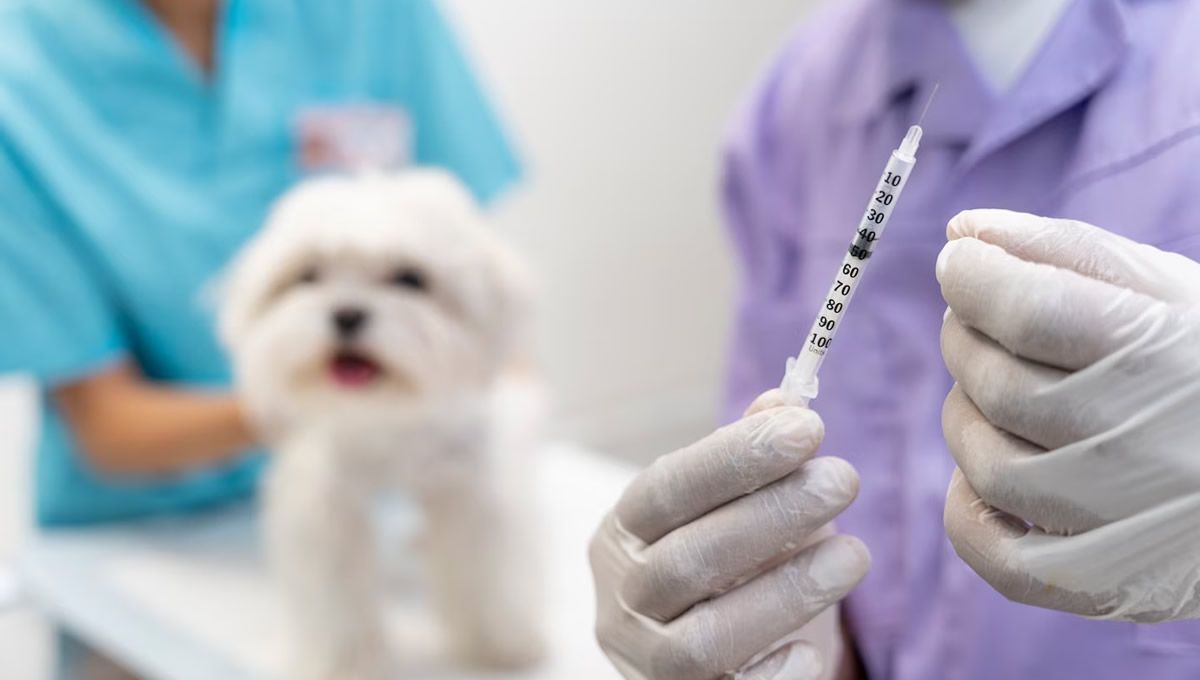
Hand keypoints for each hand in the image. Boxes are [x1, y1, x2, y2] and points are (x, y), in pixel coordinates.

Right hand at [589, 390, 868, 679]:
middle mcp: (620, 599)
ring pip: (704, 638)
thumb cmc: (720, 567)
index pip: (665, 489)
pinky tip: (813, 650)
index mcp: (621, 534)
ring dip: (786, 591)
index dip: (734, 458)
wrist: (703, 661)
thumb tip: (785, 399)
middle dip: (772, 515)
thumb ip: (749, 458)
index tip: (809, 428)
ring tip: (855, 554)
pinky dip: (770, 676)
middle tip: (844, 479)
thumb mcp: (730, 509)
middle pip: (687, 559)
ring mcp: (644, 662)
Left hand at [937, 209, 1199, 622]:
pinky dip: (966, 509)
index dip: (974, 277)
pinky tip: (983, 473)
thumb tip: (962, 230)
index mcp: (1170, 356)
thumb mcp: (1170, 290)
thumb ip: (1063, 252)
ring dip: (965, 415)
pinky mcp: (1105, 583)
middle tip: (975, 322)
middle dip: (965, 339)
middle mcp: (1149, 445)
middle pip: (1000, 385)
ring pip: (987, 464)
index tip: (960, 262)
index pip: (1030, 311)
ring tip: (992, 389)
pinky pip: (996, 556)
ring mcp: (1125, 523)